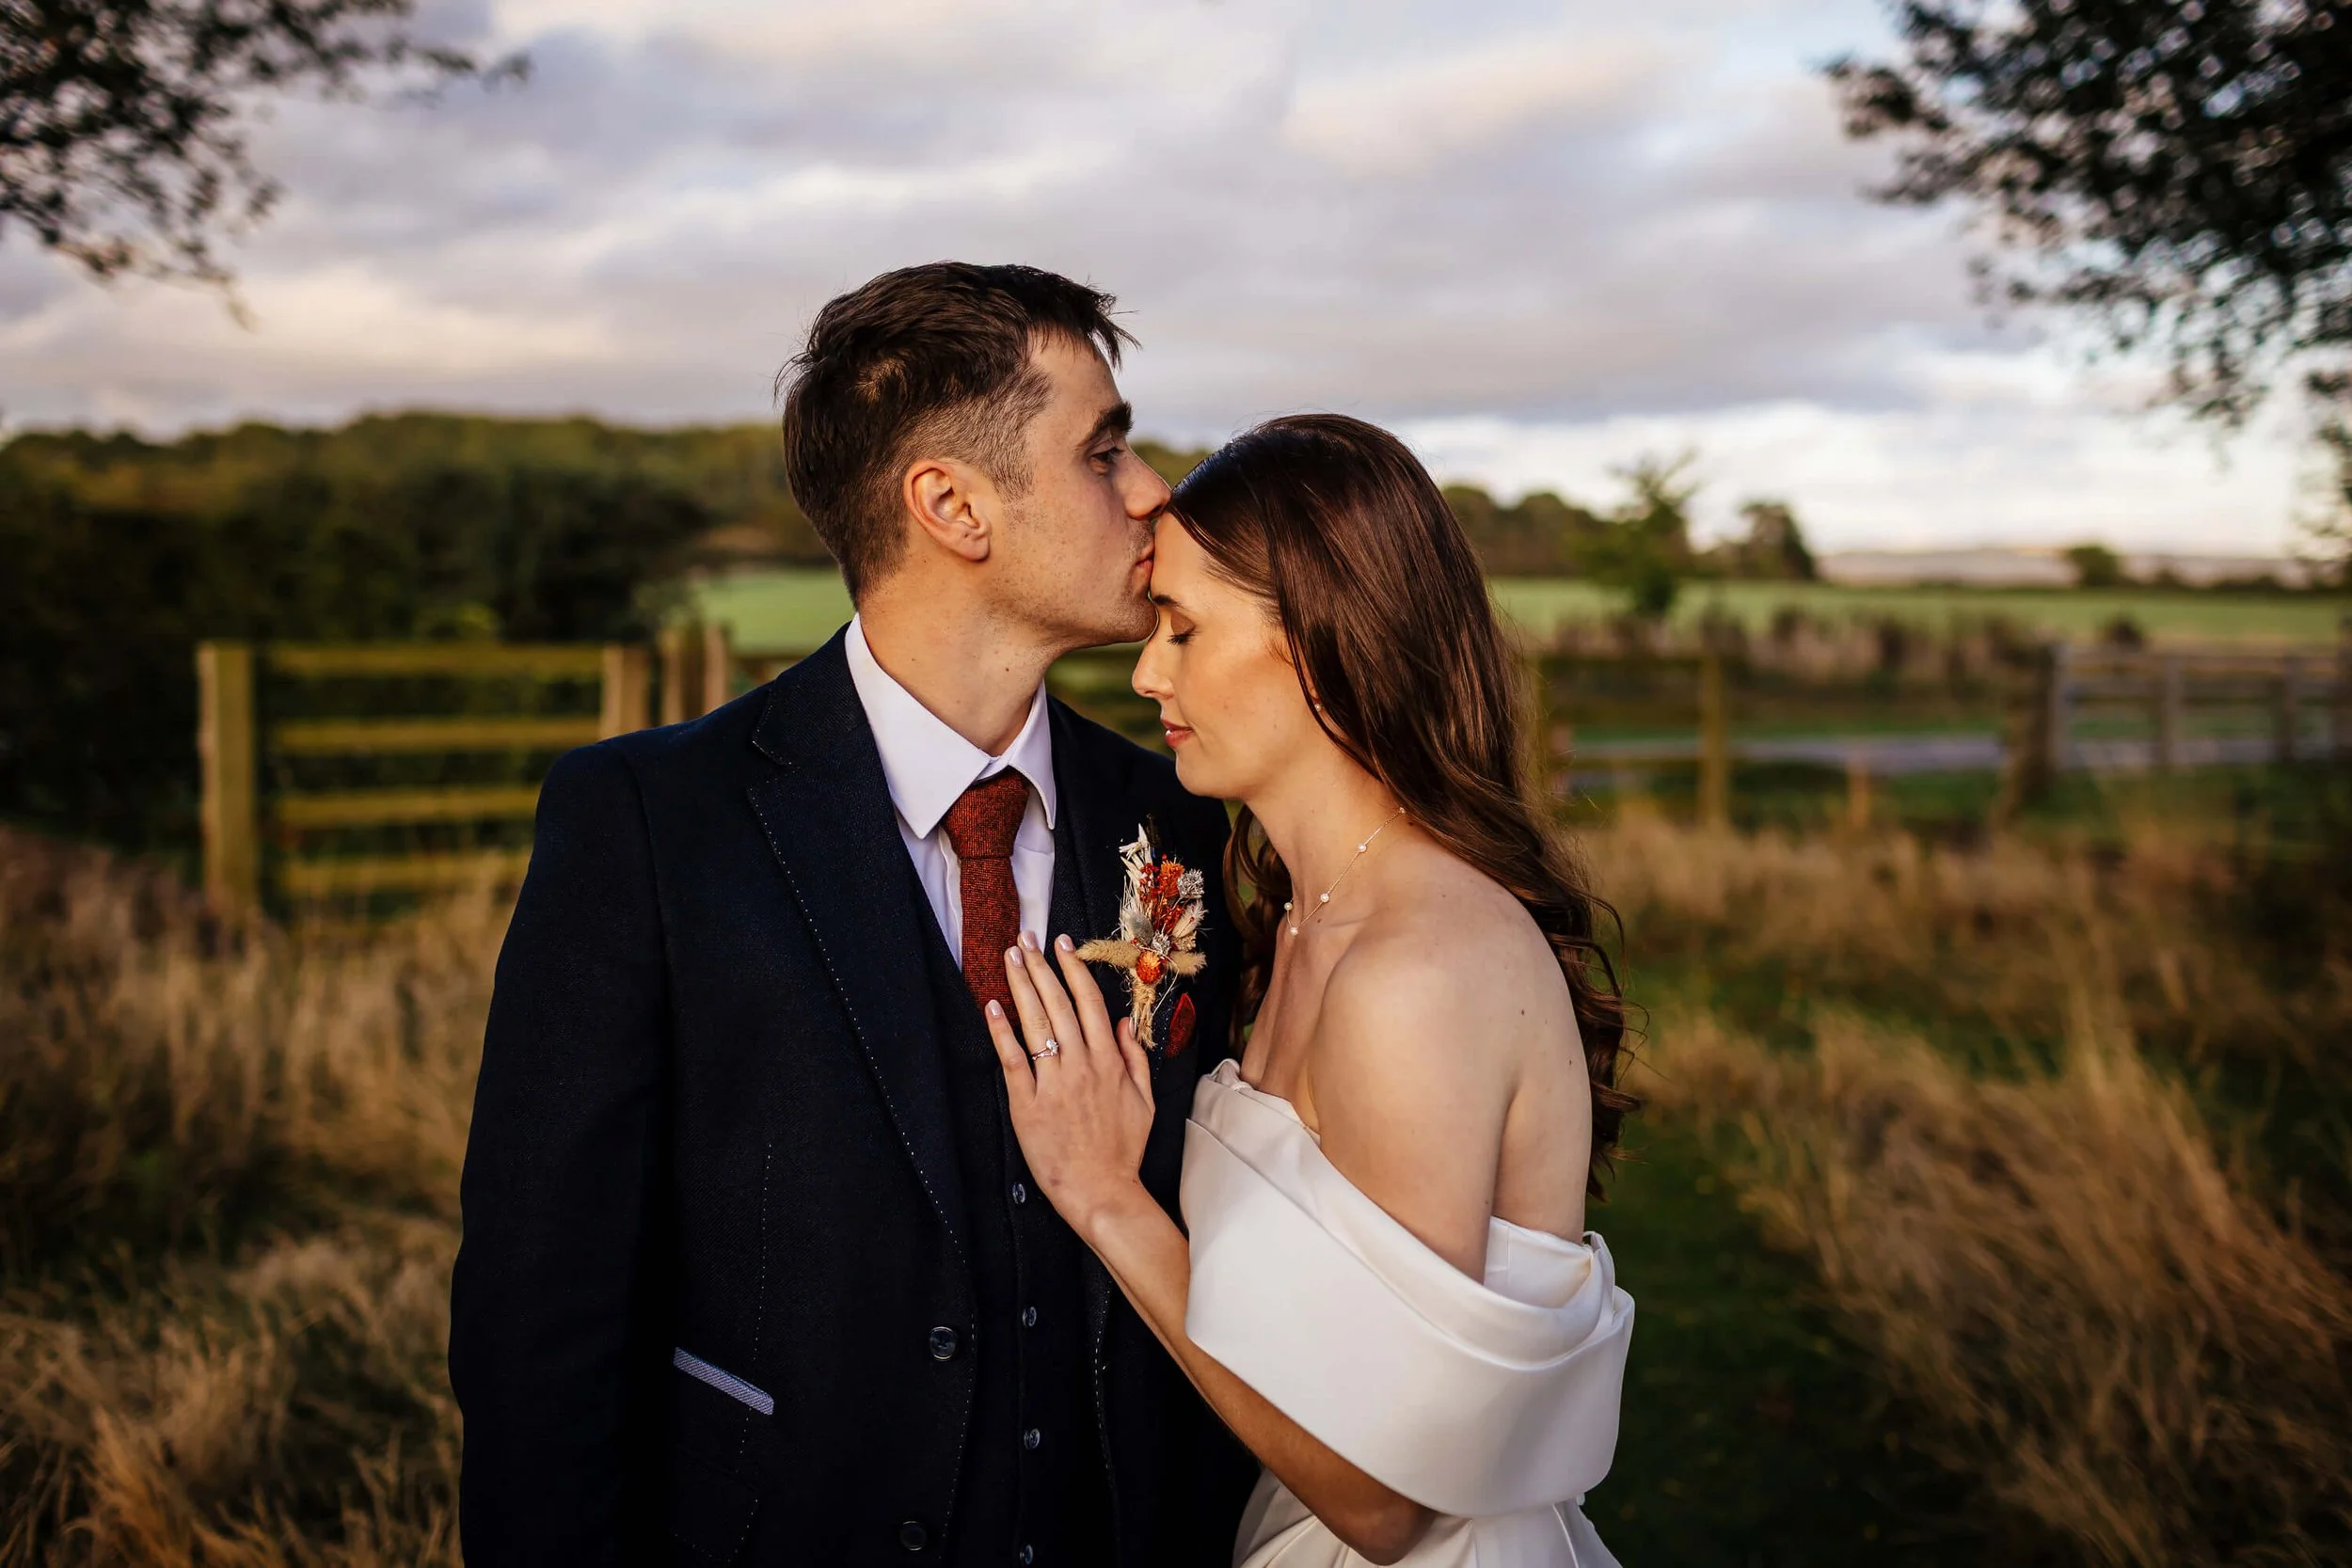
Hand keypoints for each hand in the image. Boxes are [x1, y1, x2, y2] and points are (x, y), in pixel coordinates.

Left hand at [985, 933, 1156, 1241]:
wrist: (1101, 1190)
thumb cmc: (1122, 1149)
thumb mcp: (1144, 1101)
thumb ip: (1136, 1058)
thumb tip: (1126, 1022)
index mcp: (1109, 1060)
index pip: (1089, 1002)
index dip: (1074, 969)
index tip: (1063, 945)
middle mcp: (1082, 1064)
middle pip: (1058, 1004)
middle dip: (1041, 967)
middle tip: (1025, 938)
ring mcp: (1053, 1083)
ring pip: (1036, 1024)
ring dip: (1021, 986)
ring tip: (1009, 958)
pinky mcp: (1028, 1104)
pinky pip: (1013, 1060)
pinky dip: (1002, 1032)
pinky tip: (992, 1007)